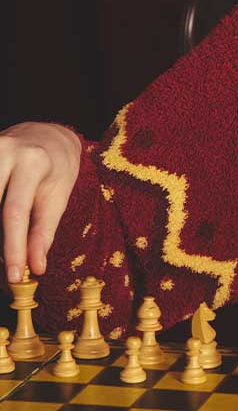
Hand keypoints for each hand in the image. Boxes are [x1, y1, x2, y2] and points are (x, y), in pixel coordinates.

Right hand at [0, 122, 81, 282]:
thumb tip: (35, 267)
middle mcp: (4, 151)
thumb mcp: (59, 197)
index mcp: (32, 162)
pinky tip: (4, 230)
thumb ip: (44, 231)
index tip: (13, 275)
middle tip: (4, 268)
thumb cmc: (57, 170)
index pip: (16, 212)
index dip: (12, 247)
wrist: (48, 135)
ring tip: (4, 253)